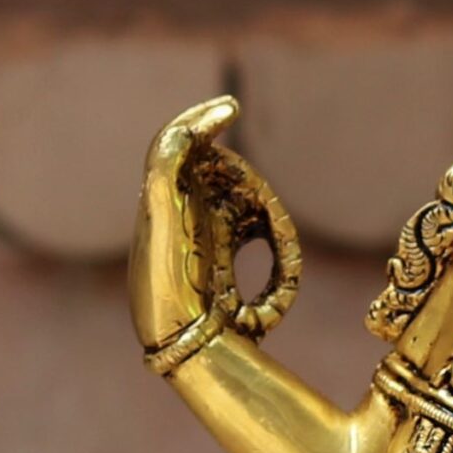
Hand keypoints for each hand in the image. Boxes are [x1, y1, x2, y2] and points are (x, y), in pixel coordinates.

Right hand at [131, 97, 300, 360]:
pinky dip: (192, 124)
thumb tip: (292, 280)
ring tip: (228, 109)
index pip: (232, 201)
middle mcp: (183, 219)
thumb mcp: (262, 306)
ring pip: (181, 151)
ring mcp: (170, 208)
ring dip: (203, 126)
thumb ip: (277, 288)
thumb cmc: (225, 334)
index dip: (261, 203)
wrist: (193, 343)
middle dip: (239, 173)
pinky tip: (221, 112)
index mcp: (203, 241)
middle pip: (211, 173)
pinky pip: (169, 147)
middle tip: (261, 195)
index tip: (282, 228)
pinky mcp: (160, 198)